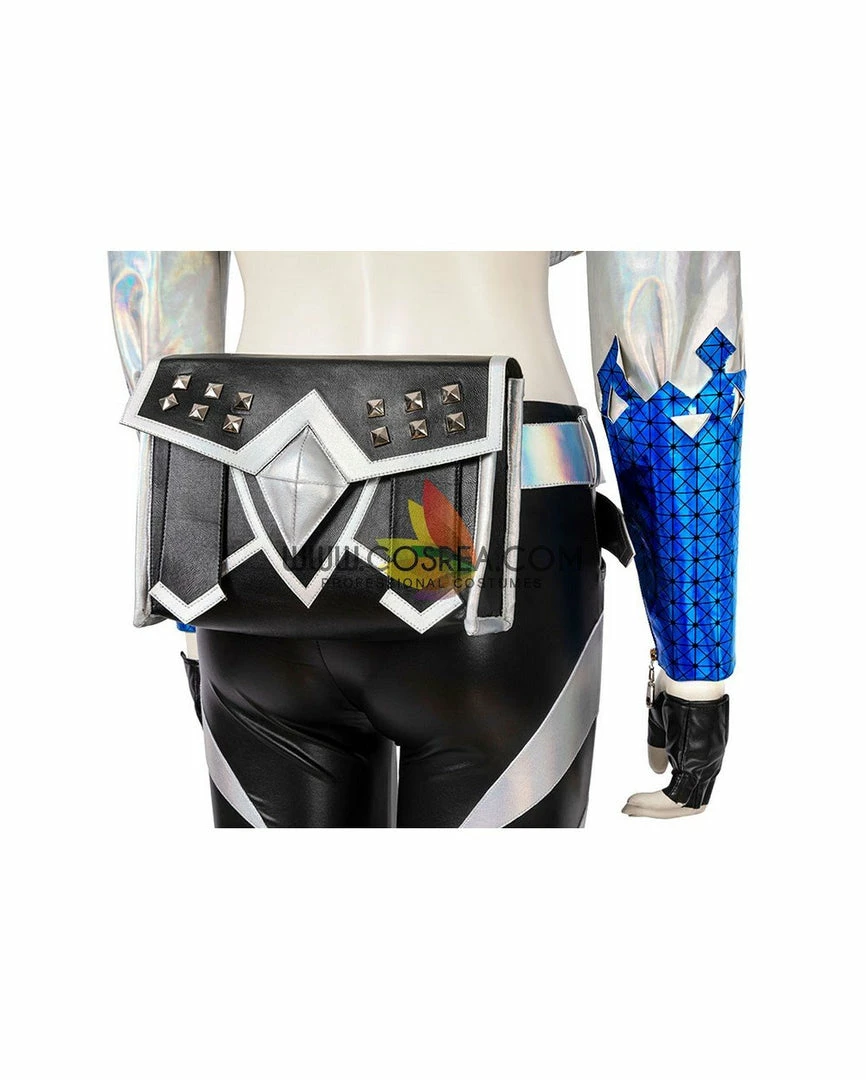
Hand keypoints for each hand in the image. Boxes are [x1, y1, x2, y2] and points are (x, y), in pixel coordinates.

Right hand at [623, 688, 729, 818]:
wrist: (690, 673)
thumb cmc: (680, 688)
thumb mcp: (664, 724)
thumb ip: (660, 749)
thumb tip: (657, 771)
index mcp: (703, 754)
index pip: (690, 789)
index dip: (663, 801)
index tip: (638, 801)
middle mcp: (709, 763)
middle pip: (689, 805)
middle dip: (657, 812)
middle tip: (632, 810)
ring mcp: (706, 764)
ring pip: (683, 805)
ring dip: (653, 811)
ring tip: (630, 807)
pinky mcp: (697, 763)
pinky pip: (675, 796)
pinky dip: (652, 803)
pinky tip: (634, 801)